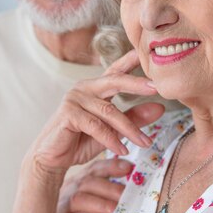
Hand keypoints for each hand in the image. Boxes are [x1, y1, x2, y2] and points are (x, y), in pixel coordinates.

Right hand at [12, 50, 164, 212]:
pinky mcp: (68, 113)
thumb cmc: (80, 140)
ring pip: (109, 110)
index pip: (116, 71)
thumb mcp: (112, 130)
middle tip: (157, 88)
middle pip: (114, 80)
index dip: (130, 60)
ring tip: (144, 142)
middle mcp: (84, 88)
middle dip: (136, 84)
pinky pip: (96, 125)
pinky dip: (111, 139)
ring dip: (129, 128)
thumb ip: (133, 118)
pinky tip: (122, 150)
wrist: (52, 158)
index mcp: (95, 88)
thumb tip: (160, 108)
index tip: (148, 55)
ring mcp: (74, 99)